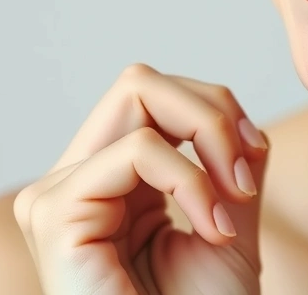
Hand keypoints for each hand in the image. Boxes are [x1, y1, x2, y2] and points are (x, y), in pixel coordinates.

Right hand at [14, 64, 269, 294]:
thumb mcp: (229, 222)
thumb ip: (227, 162)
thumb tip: (233, 114)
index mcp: (109, 182)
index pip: (155, 95)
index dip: (214, 110)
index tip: (252, 160)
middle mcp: (76, 180)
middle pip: (140, 80)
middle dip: (210, 111)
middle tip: (244, 173)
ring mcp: (57, 193)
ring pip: (137, 93)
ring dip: (209, 140)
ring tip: (231, 208)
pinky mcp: (54, 213)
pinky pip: (139, 151)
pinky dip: (192, 180)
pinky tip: (212, 227)